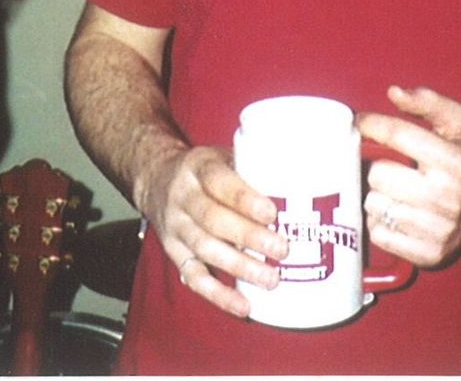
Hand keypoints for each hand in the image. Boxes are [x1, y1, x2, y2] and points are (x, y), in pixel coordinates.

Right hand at [135, 144, 288, 317]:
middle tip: (281, 249)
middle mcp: (183, 198)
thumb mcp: (223, 156)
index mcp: (198, 167)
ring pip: (205, 249)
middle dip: (248, 236)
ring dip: (239, 267)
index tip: (272, 212)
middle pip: (212, 219)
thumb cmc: (205, 171)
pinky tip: (244, 306)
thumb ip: (254, 167)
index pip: (218, 181)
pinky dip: (218, 295)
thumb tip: (304, 181)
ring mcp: (176, 227)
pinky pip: (194, 277)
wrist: (156, 178)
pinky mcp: (175, 254)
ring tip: (271, 278)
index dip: (244, 199)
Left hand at [356, 85, 460, 268]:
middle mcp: (447, 197)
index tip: (362, 123)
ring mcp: (437, 229)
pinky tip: (398, 214)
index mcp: (456, 162)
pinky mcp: (426, 254)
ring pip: (374, 204)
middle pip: (378, 174)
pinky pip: (378, 233)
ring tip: (397, 193)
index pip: (399, 136)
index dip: (372, 125)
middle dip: (379, 167)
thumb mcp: (459, 124)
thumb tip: (395, 93)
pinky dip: (381, 222)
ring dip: (379, 196)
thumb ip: (429, 102)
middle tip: (391, 168)